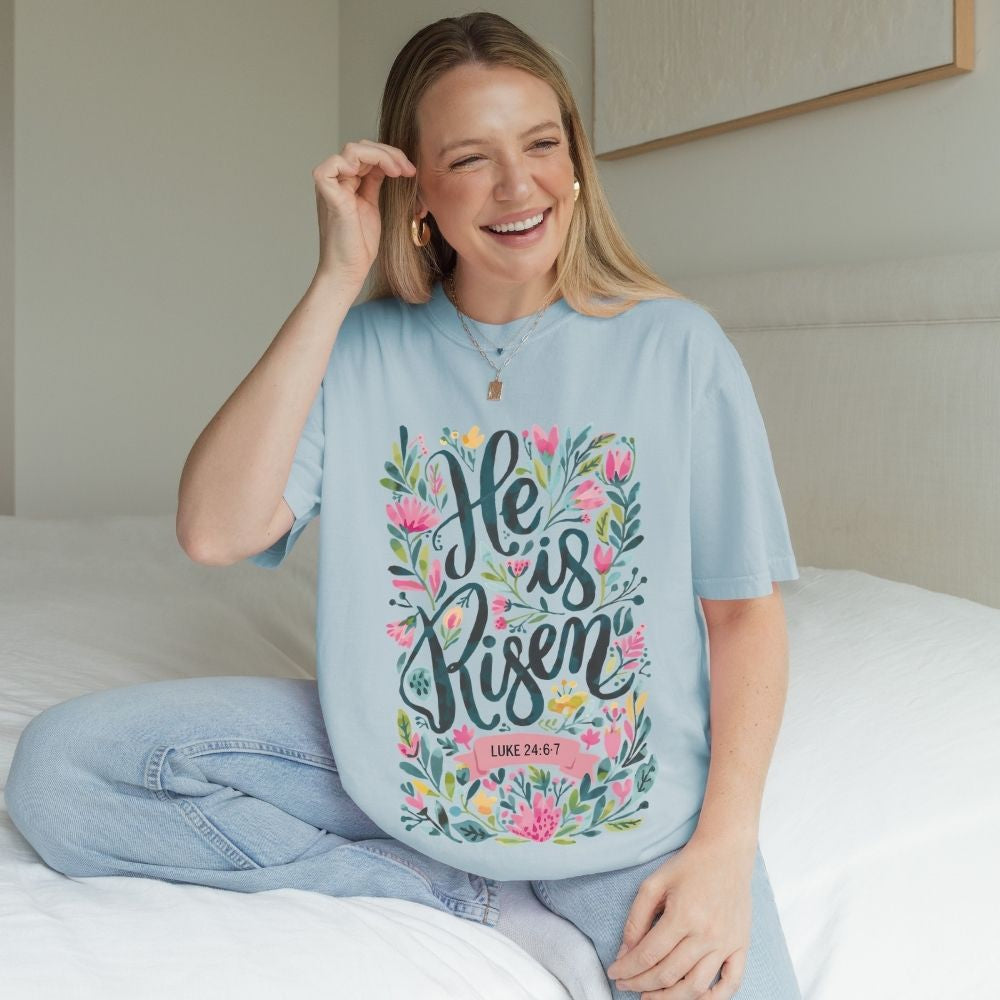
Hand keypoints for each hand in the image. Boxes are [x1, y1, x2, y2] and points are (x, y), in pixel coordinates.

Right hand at [311, 139, 417, 290]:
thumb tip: (388, 162)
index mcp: (347, 182)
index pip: (367, 154)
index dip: (390, 156)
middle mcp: (337, 181)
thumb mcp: (372, 204)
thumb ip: (374, 181)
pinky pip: (332, 165)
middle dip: (388, 153)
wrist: (349, 269)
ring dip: (379, 155)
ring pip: (351, 150)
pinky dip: (352, 162)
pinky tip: (369, 174)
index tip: (410, 170)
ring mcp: (331, 186)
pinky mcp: (327, 195)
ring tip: (397, 171)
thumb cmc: (359, 244)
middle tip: (408, 169)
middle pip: (361, 148)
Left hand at [604, 836, 754, 998]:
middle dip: (640, 984)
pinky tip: (693, 999)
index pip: (649, 954)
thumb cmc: (688, 865)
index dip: (627, 969)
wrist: (726, 852)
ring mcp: (726, 943)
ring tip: (649, 998)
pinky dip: (713, 999)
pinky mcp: (741, 946)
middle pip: (668, 973)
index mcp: (683, 916)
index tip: (614, 973)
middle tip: (625, 985)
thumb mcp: (654, 883)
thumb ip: (636, 918)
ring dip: (669, 998)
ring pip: (696, 986)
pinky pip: (731, 983)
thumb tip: (625, 952)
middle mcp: (707, 934)